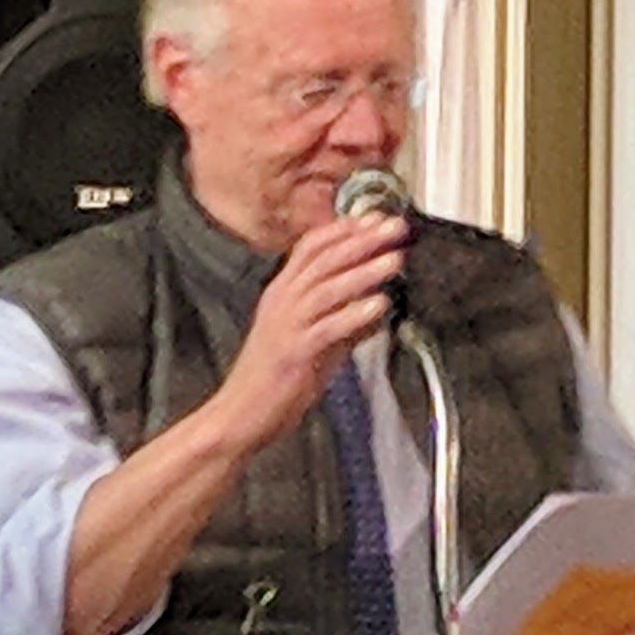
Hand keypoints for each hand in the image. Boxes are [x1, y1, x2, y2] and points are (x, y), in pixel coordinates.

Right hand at [207, 213, 407, 454]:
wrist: (240, 416)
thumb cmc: (273, 382)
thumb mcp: (312, 343)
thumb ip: (343, 323)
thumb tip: (377, 308)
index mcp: (281, 294)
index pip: (310, 247)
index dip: (344, 229)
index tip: (375, 218)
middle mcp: (281, 302)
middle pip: (323, 259)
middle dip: (362, 240)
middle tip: (394, 227)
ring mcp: (286, 326)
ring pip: (326, 287)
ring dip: (363, 271)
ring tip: (395, 260)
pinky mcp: (294, 352)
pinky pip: (327, 327)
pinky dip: (355, 314)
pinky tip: (379, 305)